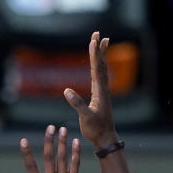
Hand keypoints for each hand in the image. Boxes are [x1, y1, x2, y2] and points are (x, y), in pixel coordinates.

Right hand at [0, 126, 85, 172]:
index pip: (31, 167)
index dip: (26, 153)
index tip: (23, 141)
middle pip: (49, 158)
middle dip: (49, 141)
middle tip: (49, 127)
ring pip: (63, 158)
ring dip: (62, 143)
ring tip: (62, 129)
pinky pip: (76, 165)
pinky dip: (76, 153)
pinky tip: (75, 141)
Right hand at [64, 31, 118, 149]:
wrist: (105, 138)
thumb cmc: (96, 129)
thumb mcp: (86, 117)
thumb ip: (78, 104)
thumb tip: (66, 90)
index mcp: (100, 91)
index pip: (96, 68)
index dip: (94, 54)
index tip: (93, 40)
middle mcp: (103, 89)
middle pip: (101, 64)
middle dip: (99, 49)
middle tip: (98, 33)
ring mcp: (102, 92)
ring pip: (101, 69)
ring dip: (101, 55)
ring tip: (102, 42)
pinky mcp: (99, 96)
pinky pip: (99, 76)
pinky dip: (98, 66)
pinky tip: (97, 64)